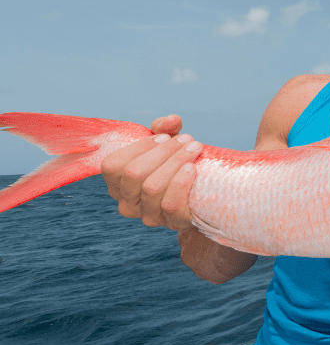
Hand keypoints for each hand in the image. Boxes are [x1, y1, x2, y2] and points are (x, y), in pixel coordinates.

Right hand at [99, 114, 201, 229]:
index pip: (113, 165)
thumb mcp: (166, 144)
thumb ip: (164, 128)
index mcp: (117, 183)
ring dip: (176, 162)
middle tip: (187, 139)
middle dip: (163, 151)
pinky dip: (181, 183)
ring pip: (152, 187)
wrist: (201, 194)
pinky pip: (170, 204)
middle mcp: (127, 203)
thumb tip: (171, 120)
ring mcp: (148, 216)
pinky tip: (192, 168)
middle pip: (134, 174)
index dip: (140, 147)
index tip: (165, 136)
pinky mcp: (170, 223)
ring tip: (194, 148)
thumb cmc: (175, 165)